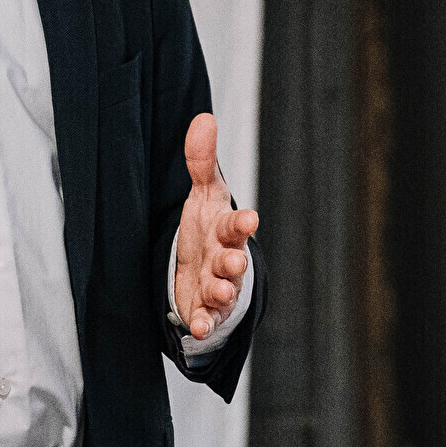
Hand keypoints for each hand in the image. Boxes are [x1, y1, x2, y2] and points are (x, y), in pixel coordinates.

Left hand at [172, 112, 258, 341]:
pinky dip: (203, 324)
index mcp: (226, 231)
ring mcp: (217, 288)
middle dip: (234, 263)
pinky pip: (206, 320)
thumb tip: (203, 118)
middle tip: (235, 262)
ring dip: (221, 293)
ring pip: (223, 292)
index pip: (235, 225)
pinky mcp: (205, 311)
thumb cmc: (208, 230)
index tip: (249, 217)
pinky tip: (196, 328)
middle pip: (233, 261)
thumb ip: (201, 161)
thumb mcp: (204, 194)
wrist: (204, 271)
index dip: (242, 223)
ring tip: (217, 292)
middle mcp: (225, 260)